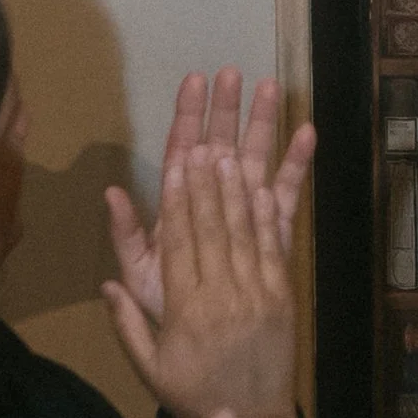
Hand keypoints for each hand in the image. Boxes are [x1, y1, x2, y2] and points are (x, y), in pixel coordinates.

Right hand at [101, 145, 299, 417]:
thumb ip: (128, 323)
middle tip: (203, 143)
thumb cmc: (194, 393)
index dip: (177, 203)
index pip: (179, 245)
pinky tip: (265, 187)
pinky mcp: (284, 295)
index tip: (175, 166)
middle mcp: (222, 295)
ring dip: (237, 188)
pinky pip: (274, 248)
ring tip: (231, 151)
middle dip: (206, 183)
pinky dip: (270, 215)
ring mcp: (257, 292)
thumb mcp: (149, 366)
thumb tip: (106, 283)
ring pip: (244, 231)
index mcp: (185, 311)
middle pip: (212, 229)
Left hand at [104, 71, 314, 334]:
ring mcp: (246, 210)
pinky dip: (296, 163)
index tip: (193, 82)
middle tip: (232, 73)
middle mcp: (213, 201)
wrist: (207, 344)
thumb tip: (111, 192)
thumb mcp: (139, 272)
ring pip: (254, 158)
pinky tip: (307, 133)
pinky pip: (288, 192)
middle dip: (225, 108)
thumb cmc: (167, 308)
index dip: (187, 116)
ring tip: (271, 87)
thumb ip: (126, 234)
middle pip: (220, 145)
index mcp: (179, 208)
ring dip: (263, 124)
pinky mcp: (275, 227)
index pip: (182, 152)